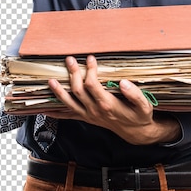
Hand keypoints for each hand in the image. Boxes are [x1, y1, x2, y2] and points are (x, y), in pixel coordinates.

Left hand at [44, 55, 180, 145]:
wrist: (136, 132)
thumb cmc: (139, 116)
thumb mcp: (144, 106)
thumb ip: (135, 94)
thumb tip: (124, 82)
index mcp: (107, 105)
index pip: (92, 85)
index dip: (90, 71)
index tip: (91, 59)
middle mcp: (95, 111)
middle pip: (78, 91)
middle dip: (73, 74)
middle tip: (70, 60)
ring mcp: (89, 115)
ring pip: (69, 103)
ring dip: (59, 92)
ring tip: (51, 80)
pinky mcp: (86, 118)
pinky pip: (68, 116)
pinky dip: (56, 113)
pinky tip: (46, 110)